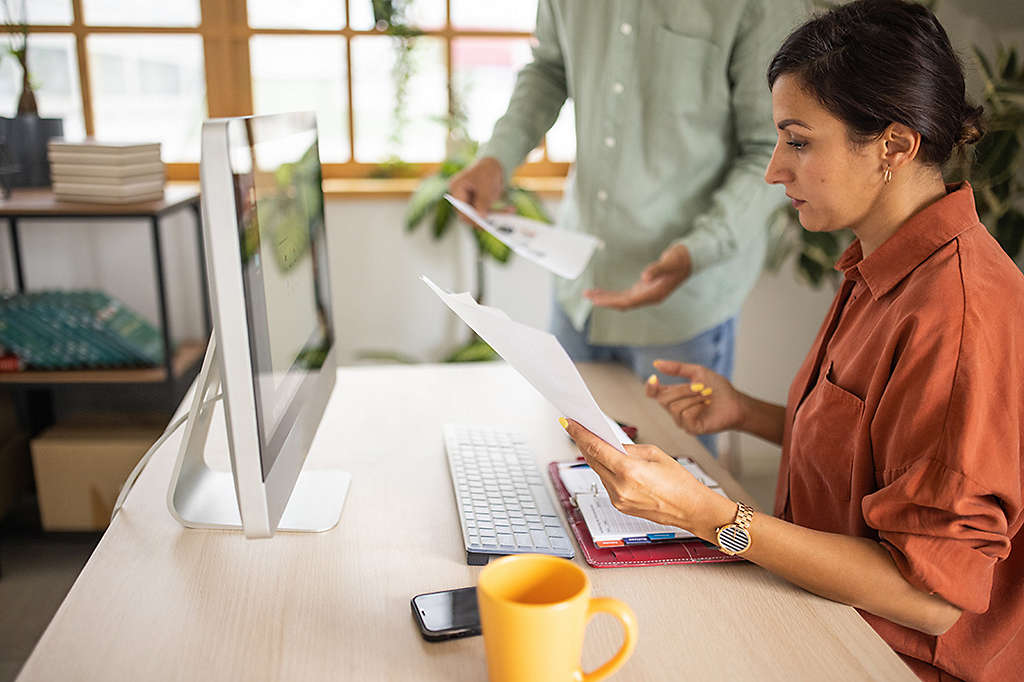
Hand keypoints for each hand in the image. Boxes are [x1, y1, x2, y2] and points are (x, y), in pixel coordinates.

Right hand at [448, 156, 504, 217]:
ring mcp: (468, 201)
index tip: (485, 221)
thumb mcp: (486, 186)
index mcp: (457, 188)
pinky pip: (486, 212)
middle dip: (485, 218)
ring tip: (511, 210)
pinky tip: (510, 209)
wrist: (494, 163)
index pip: (461, 209)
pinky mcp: (476, 204)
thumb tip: (480, 217)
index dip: (472, 217)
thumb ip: (482, 202)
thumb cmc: (488, 170)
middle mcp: (459, 196)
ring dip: (495, 215)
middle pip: (469, 214)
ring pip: (479, 215)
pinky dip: (497, 212)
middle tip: (499, 222)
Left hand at [561, 418, 719, 533]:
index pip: (595, 448)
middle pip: (592, 460)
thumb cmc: (681, 483)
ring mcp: (618, 500)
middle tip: (578, 429)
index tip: (569, 423)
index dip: (579, 433)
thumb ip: (629, 449)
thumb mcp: (655, 454)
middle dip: (584, 443)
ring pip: (598, 472)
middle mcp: (619, 487)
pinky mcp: (620, 507)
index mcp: (628, 471)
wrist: (692, 510)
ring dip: (596, 457)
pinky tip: (609, 462)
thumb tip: (612, 445)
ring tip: (594, 442)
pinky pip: (607, 484)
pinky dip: (606, 471)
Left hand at [585, 243, 691, 309]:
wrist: (689, 259)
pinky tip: (605, 292)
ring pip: (623, 300)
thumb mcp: (668, 262)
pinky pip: (626, 295)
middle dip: (604, 300)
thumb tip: (644, 277)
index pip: (627, 302)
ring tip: (591, 294)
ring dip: (607, 298)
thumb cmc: (679, 260)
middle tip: (587, 295)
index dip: (611, 302)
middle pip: (622, 303)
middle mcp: (649, 297)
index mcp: (653, 295)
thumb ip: (657, 269)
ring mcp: (647, 294)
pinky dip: (614, 294)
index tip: (596, 300)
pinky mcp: (645, 288)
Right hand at [646, 359, 745, 434]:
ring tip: (707, 396)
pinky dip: (697, 407)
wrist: (736, 403)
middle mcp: (675, 408)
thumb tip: (657, 363)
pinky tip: (706, 406)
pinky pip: (685, 416)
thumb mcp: (698, 372)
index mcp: (674, 394)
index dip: (650, 387)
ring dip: (693, 398)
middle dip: (683, 390)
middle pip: (663, 400)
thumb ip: (677, 368)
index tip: (655, 378)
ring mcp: (682, 420)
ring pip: (674, 408)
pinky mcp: (691, 428)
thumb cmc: (719, 389)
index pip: (653, 393)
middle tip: (701, 387)